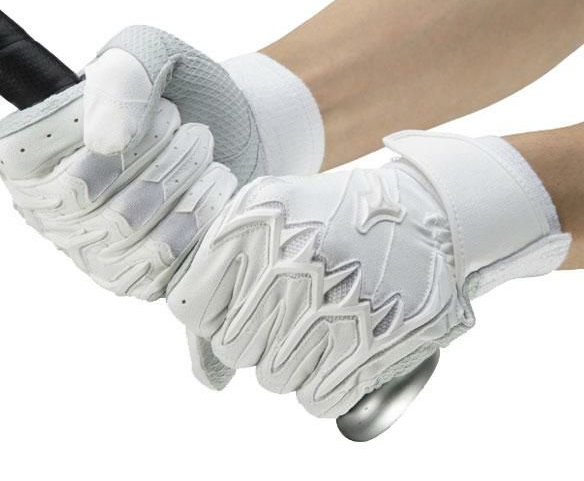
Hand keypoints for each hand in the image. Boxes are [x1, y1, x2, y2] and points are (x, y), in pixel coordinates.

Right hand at [0, 25, 321, 301]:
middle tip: (190, 129)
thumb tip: (103, 142)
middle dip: (154, 153)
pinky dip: (198, 216)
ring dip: (181, 178)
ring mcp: (91, 251)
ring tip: (204, 153)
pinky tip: (215, 187)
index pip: (30, 159)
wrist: (234, 132)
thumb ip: (119, 80)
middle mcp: (49, 210)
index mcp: (29, 154)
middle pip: (84, 196)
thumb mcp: (150, 53)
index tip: (151, 108)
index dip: (95, 132)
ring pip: (125, 227)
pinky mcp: (136, 277)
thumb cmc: (183, 91)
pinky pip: (159, 260)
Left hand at [169, 131, 570, 416]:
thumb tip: (207, 378)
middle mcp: (288, 264)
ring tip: (324, 320)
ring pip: (273, 378)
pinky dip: (327, 382)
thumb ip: (218, 280)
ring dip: (293, 358)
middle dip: (257, 333)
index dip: (215, 311)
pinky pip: (317, 400)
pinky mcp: (374, 343)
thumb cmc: (331, 221)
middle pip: (234, 346)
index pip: (192, 308)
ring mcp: (332, 305)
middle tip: (294, 304)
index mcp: (251, 226)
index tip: (241, 301)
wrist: (420, 213)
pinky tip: (343, 346)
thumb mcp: (267, 216)